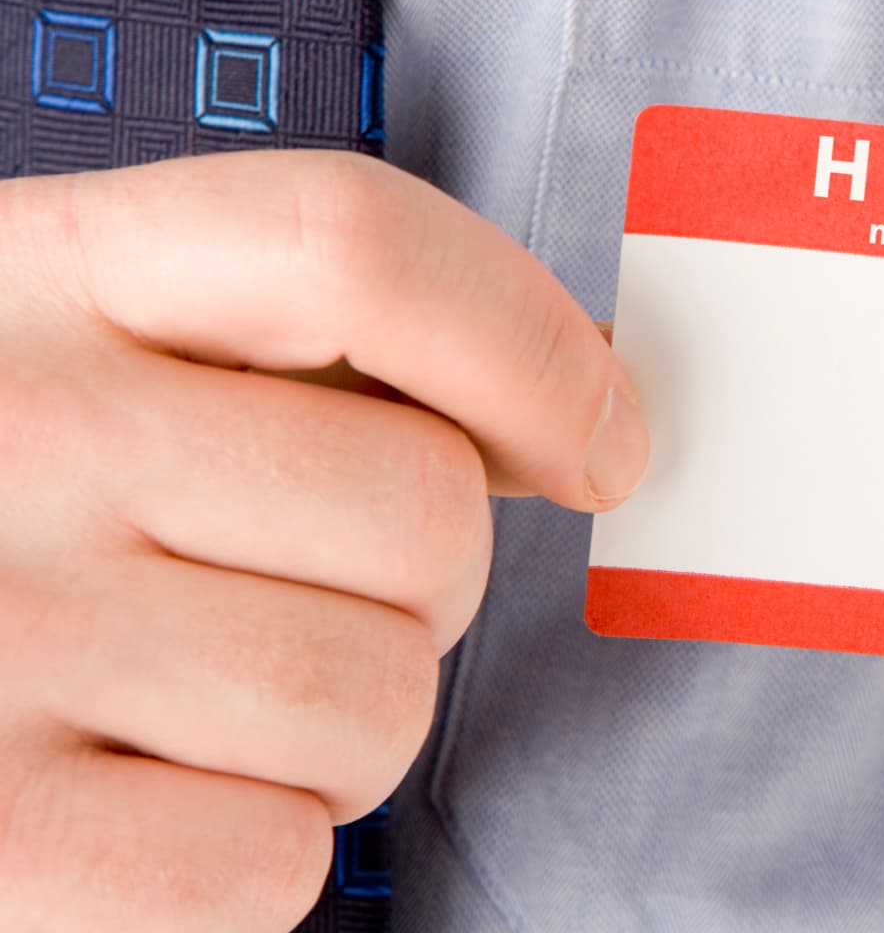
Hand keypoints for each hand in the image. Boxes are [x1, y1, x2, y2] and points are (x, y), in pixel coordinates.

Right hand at [0, 153, 647, 930]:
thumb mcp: (93, 357)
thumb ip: (304, 349)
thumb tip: (578, 403)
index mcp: (49, 276)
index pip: (354, 245)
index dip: (529, 346)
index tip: (600, 443)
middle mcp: (15, 432)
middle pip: (421, 510)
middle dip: (426, 587)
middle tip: (305, 598)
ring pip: (376, 699)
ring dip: (344, 733)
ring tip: (208, 704)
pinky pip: (271, 863)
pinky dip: (252, 859)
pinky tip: (149, 801)